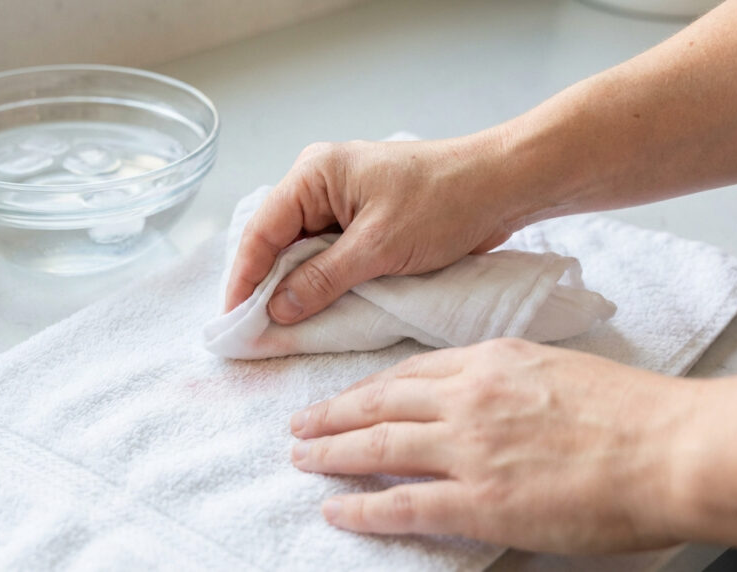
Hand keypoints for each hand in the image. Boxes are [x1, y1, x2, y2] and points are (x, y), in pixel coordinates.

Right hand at [224, 135, 523, 323]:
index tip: (233, 322)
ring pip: (301, 250)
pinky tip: (312, 308)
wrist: (503, 186)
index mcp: (314, 173)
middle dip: (264, 285)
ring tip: (276, 327)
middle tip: (251, 332)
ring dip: (293, 286)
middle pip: (276, 240)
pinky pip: (327, 253)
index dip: (244, 279)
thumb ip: (322, 279)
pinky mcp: (362, 218)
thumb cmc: (444, 203)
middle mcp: (319, 182)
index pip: (262, 231)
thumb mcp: (378, 247)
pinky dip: (319, 280)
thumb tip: (277, 310)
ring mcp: (340, 200)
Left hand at [289, 338, 699, 552]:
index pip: (408, 372)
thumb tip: (477, 389)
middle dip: (332, 414)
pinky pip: (403, 505)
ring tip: (301, 457)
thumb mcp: (555, 368)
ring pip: (378, 447)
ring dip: (331, 452)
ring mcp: (469, 450)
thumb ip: (505, 377)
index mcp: (489, 362)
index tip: (345, 397)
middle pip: (380, 403)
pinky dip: (362, 510)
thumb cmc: (630, 412)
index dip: (368, 387)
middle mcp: (467, 399)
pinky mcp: (480, 501)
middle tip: (299, 424)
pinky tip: (335, 511)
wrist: (671, 449)